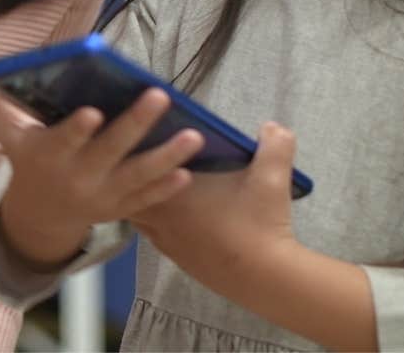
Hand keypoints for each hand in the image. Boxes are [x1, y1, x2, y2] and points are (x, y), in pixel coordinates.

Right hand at [0, 55, 202, 268]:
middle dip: (135, 125)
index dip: (76, 129)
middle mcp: (75, 177)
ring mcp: (101, 196)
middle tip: (160, 96)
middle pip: (110, 152)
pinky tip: (187, 171)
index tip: (93, 111)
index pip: (62, 141)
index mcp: (47, 155)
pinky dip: (166, 188)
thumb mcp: (6, 131)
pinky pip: (147, 200)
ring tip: (193, 136)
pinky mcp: (121, 208)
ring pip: (137, 177)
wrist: (40, 213)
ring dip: (166, 158)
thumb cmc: (27, 157)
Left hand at [131, 122, 299, 287]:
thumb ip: (274, 145)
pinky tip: (179, 219)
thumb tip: (273, 126)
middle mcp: (161, 218)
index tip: (138, 140)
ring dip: (145, 203)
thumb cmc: (260, 223)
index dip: (133, 153)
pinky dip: (160, 226)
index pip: (136, 169)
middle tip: (145, 160)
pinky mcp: (180, 262)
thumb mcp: (272, 177)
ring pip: (141, 219)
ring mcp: (168, 243)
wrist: (265, 277)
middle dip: (133, 178)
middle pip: (129, 194)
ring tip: (159, 188)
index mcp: (173, 191)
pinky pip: (157, 238)